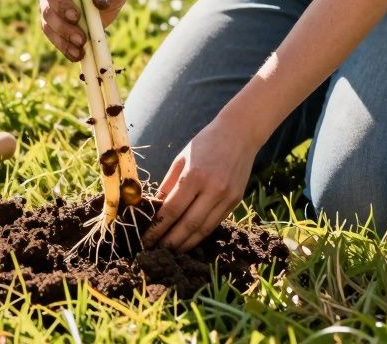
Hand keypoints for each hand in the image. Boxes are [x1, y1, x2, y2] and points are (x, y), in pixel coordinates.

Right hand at [38, 0, 126, 61]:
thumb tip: (99, 1)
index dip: (60, 4)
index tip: (77, 16)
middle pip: (47, 12)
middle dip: (63, 28)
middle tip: (81, 39)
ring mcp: (52, 12)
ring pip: (49, 29)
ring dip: (63, 42)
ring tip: (81, 51)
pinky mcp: (59, 28)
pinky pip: (57, 40)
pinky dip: (67, 49)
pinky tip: (79, 56)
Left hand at [142, 115, 257, 252]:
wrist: (240, 133)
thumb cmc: (206, 142)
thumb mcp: (181, 159)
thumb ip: (168, 184)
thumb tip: (156, 208)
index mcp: (194, 176)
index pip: (172, 210)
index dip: (158, 228)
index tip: (146, 239)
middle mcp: (212, 189)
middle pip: (188, 224)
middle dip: (170, 241)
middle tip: (156, 252)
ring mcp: (226, 197)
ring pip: (204, 229)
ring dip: (186, 243)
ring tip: (171, 252)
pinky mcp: (236, 201)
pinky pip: (216, 223)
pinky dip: (201, 234)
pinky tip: (190, 240)